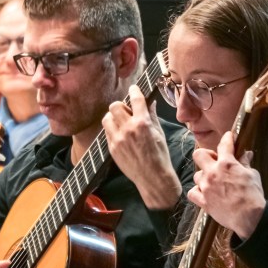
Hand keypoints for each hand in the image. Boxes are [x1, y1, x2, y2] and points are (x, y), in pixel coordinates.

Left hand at [103, 86, 181, 209]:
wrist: (152, 177)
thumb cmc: (160, 156)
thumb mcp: (159, 132)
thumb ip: (152, 115)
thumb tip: (149, 102)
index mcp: (143, 123)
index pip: (135, 99)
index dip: (134, 91)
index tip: (134, 89)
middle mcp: (128, 129)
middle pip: (115, 106)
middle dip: (121, 106)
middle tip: (127, 110)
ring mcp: (118, 139)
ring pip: (107, 118)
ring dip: (113, 117)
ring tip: (121, 122)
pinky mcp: (112, 148)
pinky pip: (107, 132)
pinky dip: (113, 130)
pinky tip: (121, 134)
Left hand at [187, 131, 263, 239]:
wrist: (250, 218)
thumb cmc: (253, 196)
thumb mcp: (252, 175)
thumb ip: (245, 164)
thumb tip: (246, 154)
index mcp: (227, 164)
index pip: (224, 144)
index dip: (227, 138)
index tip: (229, 136)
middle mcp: (213, 173)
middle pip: (199, 154)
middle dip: (207, 155)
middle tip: (215, 161)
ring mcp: (206, 187)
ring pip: (197, 175)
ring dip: (204, 176)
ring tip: (214, 181)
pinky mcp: (203, 201)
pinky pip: (192, 192)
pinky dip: (197, 192)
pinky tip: (205, 193)